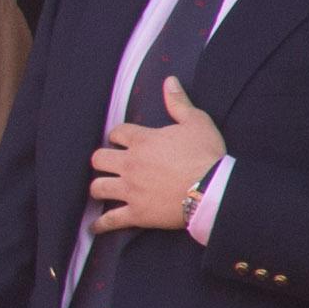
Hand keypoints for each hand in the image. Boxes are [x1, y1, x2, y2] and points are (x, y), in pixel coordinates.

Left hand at [88, 76, 225, 236]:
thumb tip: (169, 80)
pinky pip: (111, 219)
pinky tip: (94, 227)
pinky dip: (100, 224)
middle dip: (101, 160)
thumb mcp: (197, 122)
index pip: (116, 133)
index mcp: (142, 141)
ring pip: (97, 187)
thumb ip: (178, 102)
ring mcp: (130, 190)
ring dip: (98, 187)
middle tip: (108, 165)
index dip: (118, 136)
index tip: (122, 141)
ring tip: (101, 189)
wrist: (215, 189)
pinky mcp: (136, 213)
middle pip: (98, 159)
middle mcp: (130, 164)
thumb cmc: (207, 154)